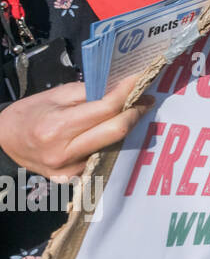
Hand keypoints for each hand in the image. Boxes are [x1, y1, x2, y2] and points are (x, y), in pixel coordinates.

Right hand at [0, 78, 151, 180]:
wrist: (4, 143)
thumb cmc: (29, 114)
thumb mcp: (55, 95)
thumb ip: (89, 92)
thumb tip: (120, 86)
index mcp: (58, 128)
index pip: (105, 110)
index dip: (126, 93)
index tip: (140, 80)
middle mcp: (65, 153)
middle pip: (116, 131)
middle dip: (135, 112)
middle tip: (145, 98)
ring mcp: (71, 170)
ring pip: (114, 144)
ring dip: (126, 126)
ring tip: (132, 109)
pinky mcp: (75, 178)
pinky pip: (104, 155)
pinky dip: (112, 140)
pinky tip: (113, 128)